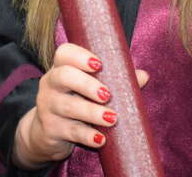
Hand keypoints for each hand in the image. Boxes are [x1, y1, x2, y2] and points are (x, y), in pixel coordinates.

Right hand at [12, 43, 149, 168]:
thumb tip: (143, 76)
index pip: (64, 53)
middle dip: (86, 84)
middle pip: (63, 77)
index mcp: (61, 67)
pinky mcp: (51, 130)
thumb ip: (116, 80)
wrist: (48, 132)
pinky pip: (70, 132)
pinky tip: (101, 139)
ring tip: (112, 118)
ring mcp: (48, 107)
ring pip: (68, 107)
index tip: (99, 64)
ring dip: (92, 112)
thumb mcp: (90, 87)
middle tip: (107, 94)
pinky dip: (87, 136)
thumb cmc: (76, 101)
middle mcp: (51, 84)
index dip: (80, 56)